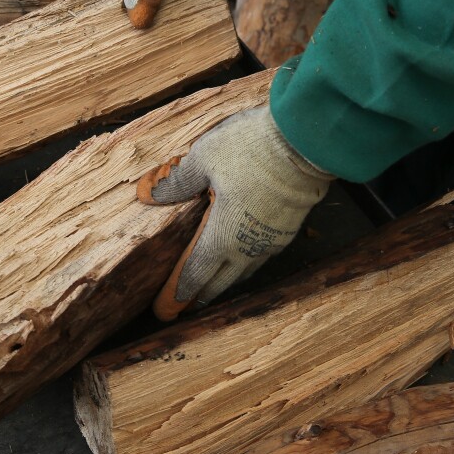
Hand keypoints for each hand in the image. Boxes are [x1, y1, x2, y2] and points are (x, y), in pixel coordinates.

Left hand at [138, 106, 334, 318]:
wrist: (304, 143)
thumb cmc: (250, 150)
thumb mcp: (202, 159)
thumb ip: (176, 182)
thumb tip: (149, 195)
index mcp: (222, 238)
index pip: (195, 275)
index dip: (177, 294)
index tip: (165, 310)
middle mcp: (247, 248)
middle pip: (220, 282)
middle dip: (201, 295)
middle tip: (185, 305)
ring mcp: (271, 241)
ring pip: (244, 272)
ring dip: (226, 280)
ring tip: (213, 283)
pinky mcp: (289, 230)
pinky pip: (262, 256)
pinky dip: (246, 262)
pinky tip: (243, 255)